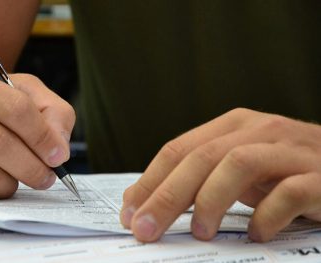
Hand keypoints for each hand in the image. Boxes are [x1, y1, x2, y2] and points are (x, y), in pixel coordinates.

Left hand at [120, 108, 320, 241]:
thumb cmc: (283, 169)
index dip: (148, 182)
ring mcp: (289, 149)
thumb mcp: (236, 168)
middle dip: (166, 196)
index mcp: (230, 126)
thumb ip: (196, 178)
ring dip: (211, 200)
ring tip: (199, 232)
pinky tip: (256, 234)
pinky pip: (289, 192)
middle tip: (146, 230)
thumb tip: (142, 202)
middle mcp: (257, 130)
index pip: (177, 150)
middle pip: (200, 158)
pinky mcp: (320, 176)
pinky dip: (267, 215)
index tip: (128, 214)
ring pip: (238, 164)